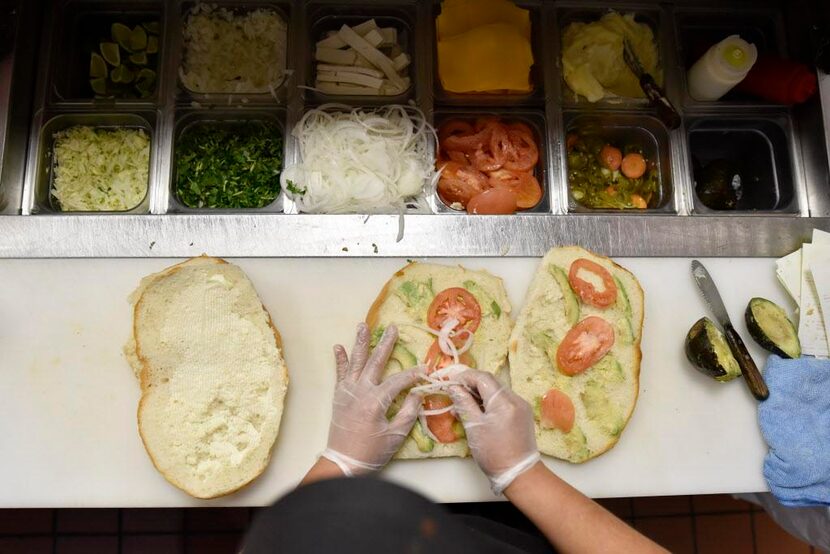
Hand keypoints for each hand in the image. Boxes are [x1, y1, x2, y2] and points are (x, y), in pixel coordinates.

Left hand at [321, 323, 422, 475]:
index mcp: (376, 401)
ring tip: (362, 325)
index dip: (414, 374)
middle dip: (386, 344)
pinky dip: (340, 360)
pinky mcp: (339, 396)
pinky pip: (340, 374)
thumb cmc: (372, 451)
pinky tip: (338, 346)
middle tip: (393, 328)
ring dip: (360, 343)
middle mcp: (360, 391)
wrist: (343, 462)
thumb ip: (408, 412)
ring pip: (356, 362)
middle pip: (376, 362)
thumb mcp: (396, 435)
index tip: (425, 368)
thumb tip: (417, 393)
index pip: (399, 381)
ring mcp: (347, 391)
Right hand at [448, 369, 540, 494]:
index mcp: (504, 401)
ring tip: (463, 405)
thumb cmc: (493, 453)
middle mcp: (516, 399)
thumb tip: (453, 387)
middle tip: (454, 393)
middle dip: (471, 385)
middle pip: (490, 383)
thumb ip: (463, 403)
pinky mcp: (522, 414)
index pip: (483, 377)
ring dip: (479, 394)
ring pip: (496, 392)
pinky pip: (503, 401)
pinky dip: (489, 403)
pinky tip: (477, 412)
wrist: (519, 474)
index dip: (465, 376)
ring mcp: (521, 406)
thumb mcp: (473, 427)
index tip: (450, 381)